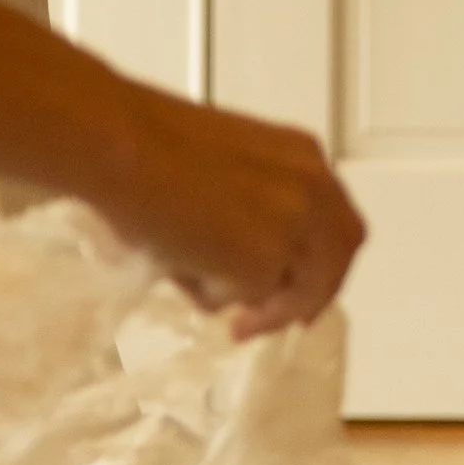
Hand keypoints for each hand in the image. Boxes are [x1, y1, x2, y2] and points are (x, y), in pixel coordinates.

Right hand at [101, 83, 365, 338]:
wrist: (125, 146)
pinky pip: (252, 303)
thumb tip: (248, 261)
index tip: (299, 287)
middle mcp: (313, 188)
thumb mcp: (230, 165)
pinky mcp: (265, 263)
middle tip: (273, 318)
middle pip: (339, 260)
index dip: (322, 262)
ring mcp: (294, 227)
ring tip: (208, 290)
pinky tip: (182, 264)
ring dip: (261, 308)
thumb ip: (257, 204)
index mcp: (304, 155)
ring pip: (299, 292)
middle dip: (309, 296)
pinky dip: (219, 298)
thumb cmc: (151, 146)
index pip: (338, 222)